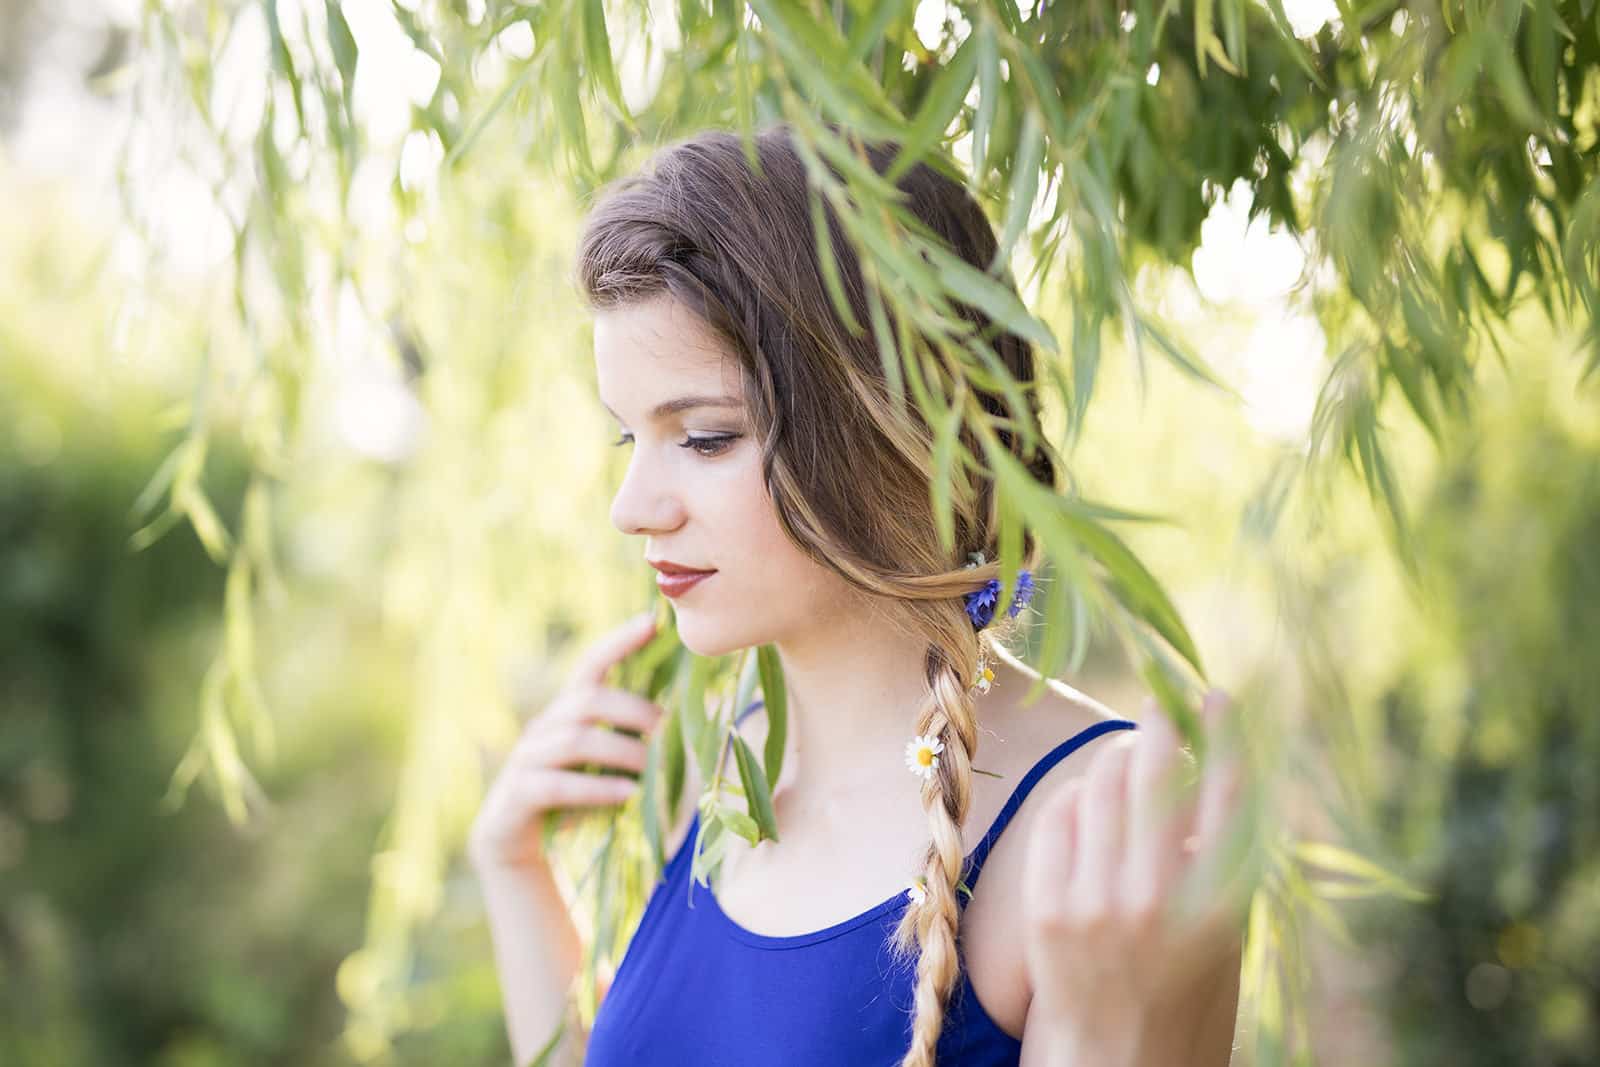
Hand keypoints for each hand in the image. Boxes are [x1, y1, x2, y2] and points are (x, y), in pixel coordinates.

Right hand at [467, 611, 666, 875]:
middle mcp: (544, 727)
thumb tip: (692, 735)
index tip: (651, 621)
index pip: (591, 666)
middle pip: (588, 699)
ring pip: (576, 740)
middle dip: (635, 710)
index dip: (619, 642)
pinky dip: (598, 789)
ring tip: (655, 769)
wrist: (518, 851)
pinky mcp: (518, 794)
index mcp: (567, 714)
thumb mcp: (607, 769)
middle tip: (671, 731)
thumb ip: (634, 746)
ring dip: (624, 752)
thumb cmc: (575, 803)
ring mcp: (526, 759)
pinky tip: (629, 796)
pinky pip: (558, 785)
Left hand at [1020, 688, 1254, 1047]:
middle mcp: (1156, 901)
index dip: (1224, 736)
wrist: (1118, 1057)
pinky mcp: (1048, 910)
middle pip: (1155, 777)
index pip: (1226, 797)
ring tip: (1127, 762)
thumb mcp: (1224, 926)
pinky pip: (1058, 818)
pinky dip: (1076, 799)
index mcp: (1217, 906)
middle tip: (1161, 706)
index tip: (1215, 696)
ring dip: (1117, 762)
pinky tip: (1087, 803)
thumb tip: (1201, 764)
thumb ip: (1219, 854)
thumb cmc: (1181, 983)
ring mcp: (1096, 904)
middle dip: (1159, 728)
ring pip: (1102, 788)